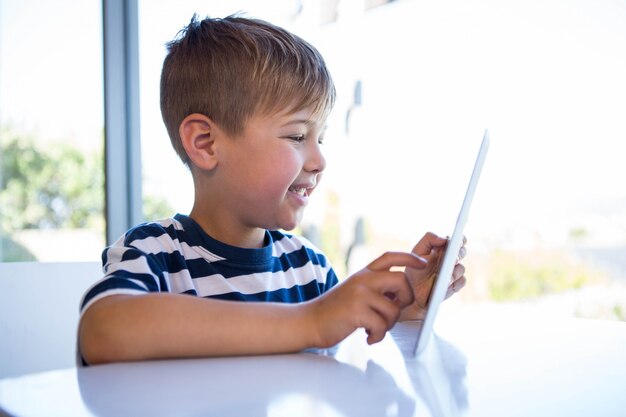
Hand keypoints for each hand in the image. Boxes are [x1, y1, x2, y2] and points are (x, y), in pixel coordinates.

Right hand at [306, 251, 427, 346]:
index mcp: (363, 273)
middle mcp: (362, 279)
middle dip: (406, 298)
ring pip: (393, 310)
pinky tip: (368, 337)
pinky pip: (381, 326)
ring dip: (388, 325)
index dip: (410, 258)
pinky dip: (378, 336)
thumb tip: (399, 294)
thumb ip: (375, 287)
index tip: (422, 263)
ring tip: (375, 329)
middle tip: (395, 309)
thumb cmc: (333, 310)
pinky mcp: (356, 311)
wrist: (309, 321)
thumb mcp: (354, 290)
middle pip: (401, 280)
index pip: (390, 257)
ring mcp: (359, 294)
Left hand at [401, 232, 467, 319]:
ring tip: (446, 275)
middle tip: (452, 258)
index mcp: (443, 249)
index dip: (460, 240)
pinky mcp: (455, 285)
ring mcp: (453, 273)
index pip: (457, 241)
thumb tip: (444, 239)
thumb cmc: (414, 270)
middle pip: (461, 253)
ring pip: (461, 268)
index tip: (458, 241)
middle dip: (458, 254)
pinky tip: (447, 284)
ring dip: (454, 271)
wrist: (412, 293)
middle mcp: (450, 260)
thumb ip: (429, 239)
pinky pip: (462, 281)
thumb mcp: (417, 252)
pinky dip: (456, 282)